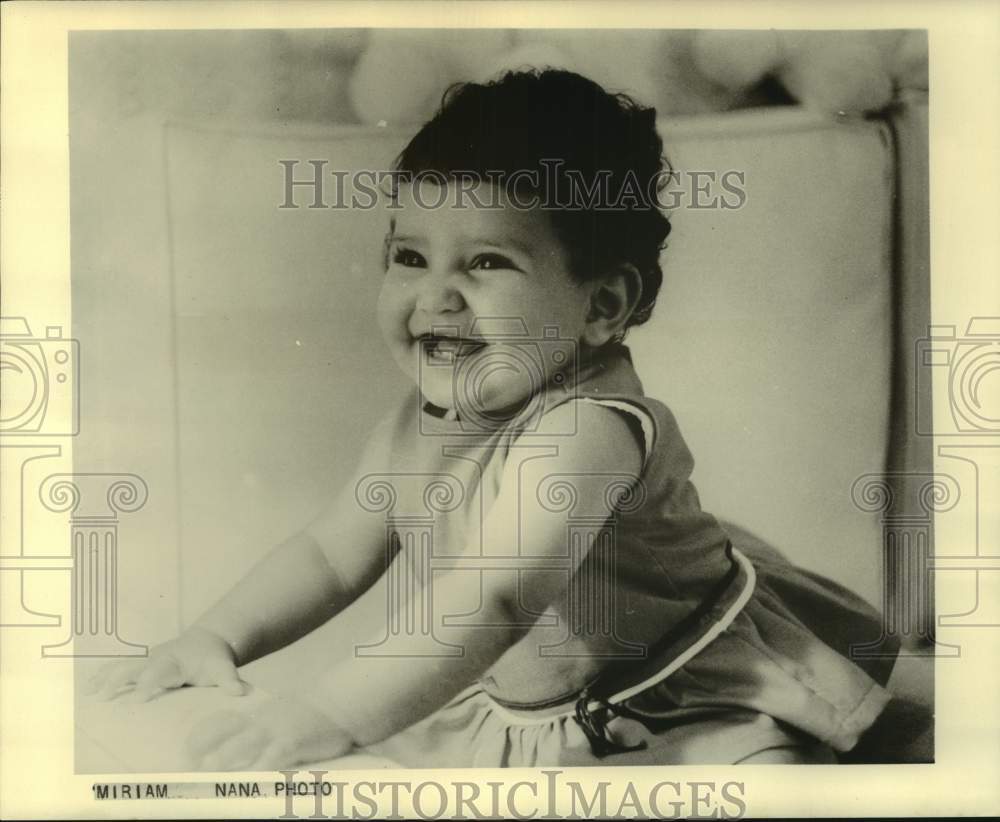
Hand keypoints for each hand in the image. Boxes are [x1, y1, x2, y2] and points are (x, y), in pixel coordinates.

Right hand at [85, 627, 244, 701]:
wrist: (208, 642)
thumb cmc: (214, 659)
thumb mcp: (223, 668)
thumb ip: (229, 681)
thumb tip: (239, 693)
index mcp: (176, 661)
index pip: (160, 671)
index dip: (150, 683)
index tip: (139, 698)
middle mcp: (158, 659)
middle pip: (134, 667)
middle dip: (119, 680)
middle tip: (104, 697)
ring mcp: (148, 661)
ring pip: (123, 666)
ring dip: (106, 678)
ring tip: (89, 693)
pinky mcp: (143, 665)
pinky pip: (120, 669)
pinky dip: (104, 676)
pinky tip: (90, 689)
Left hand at [185, 693, 354, 770]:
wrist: (338, 704)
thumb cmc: (309, 715)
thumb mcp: (279, 716)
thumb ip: (260, 728)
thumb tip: (239, 747)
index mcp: (257, 715)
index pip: (220, 723)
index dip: (200, 738)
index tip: (184, 754)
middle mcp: (261, 721)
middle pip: (226, 736)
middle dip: (205, 754)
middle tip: (186, 773)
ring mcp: (276, 731)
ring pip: (244, 746)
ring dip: (225, 762)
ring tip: (207, 777)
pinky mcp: (293, 742)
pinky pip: (272, 758)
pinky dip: (259, 771)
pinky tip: (250, 783)